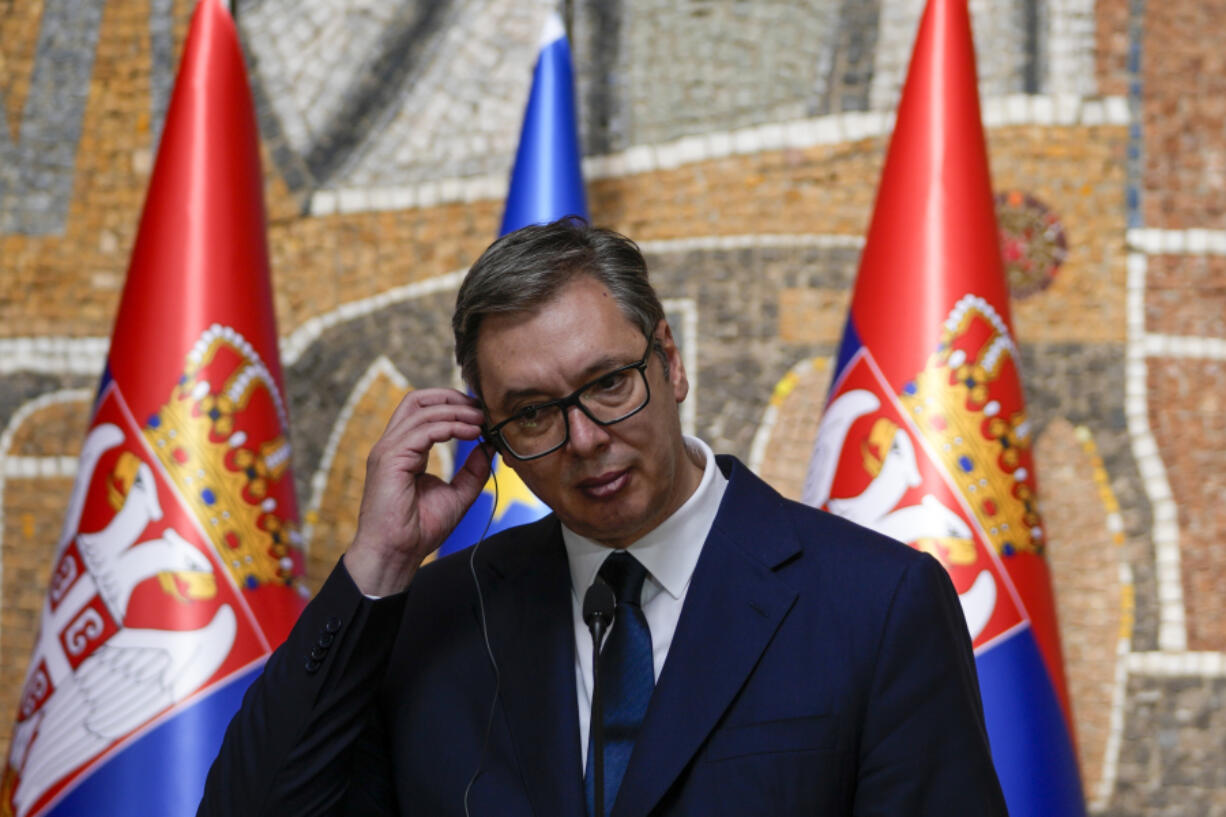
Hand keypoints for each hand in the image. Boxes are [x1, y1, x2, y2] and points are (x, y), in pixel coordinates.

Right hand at [344, 388, 492, 595]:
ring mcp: (388, 450)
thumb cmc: (419, 530)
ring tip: (481, 420)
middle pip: (417, 400)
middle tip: (480, 407)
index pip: (423, 411)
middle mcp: (393, 446)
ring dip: (456, 411)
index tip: (481, 413)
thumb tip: (489, 446)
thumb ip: (472, 470)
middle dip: (451, 397)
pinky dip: (449, 426)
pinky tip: (471, 432)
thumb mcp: (457, 495)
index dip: (453, 405)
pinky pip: (422, 430)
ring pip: (421, 410)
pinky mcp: (389, 459)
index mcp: (405, 451)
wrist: (397, 554)